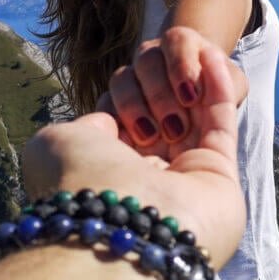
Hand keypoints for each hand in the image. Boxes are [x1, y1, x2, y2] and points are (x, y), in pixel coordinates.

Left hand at [22, 44, 245, 267]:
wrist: (120, 225)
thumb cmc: (81, 184)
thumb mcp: (58, 143)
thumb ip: (86, 124)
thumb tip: (108, 118)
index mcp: (108, 177)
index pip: (125, 127)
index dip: (129, 98)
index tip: (127, 77)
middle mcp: (147, 181)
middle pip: (163, 120)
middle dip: (161, 92)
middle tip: (157, 74)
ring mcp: (187, 180)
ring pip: (195, 119)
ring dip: (191, 86)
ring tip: (188, 54)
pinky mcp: (221, 175)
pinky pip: (220, 122)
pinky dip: (217, 87)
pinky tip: (211, 56)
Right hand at [103, 26, 247, 159]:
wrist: (195, 109)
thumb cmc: (216, 95)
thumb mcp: (232, 88)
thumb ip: (227, 83)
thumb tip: (214, 73)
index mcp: (182, 43)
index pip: (177, 41)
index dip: (182, 66)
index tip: (192, 97)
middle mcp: (152, 54)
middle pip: (147, 61)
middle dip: (161, 95)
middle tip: (177, 127)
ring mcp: (130, 75)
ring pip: (121, 79)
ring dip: (135, 108)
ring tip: (151, 138)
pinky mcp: (112, 101)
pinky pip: (104, 105)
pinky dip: (113, 122)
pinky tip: (127, 141)